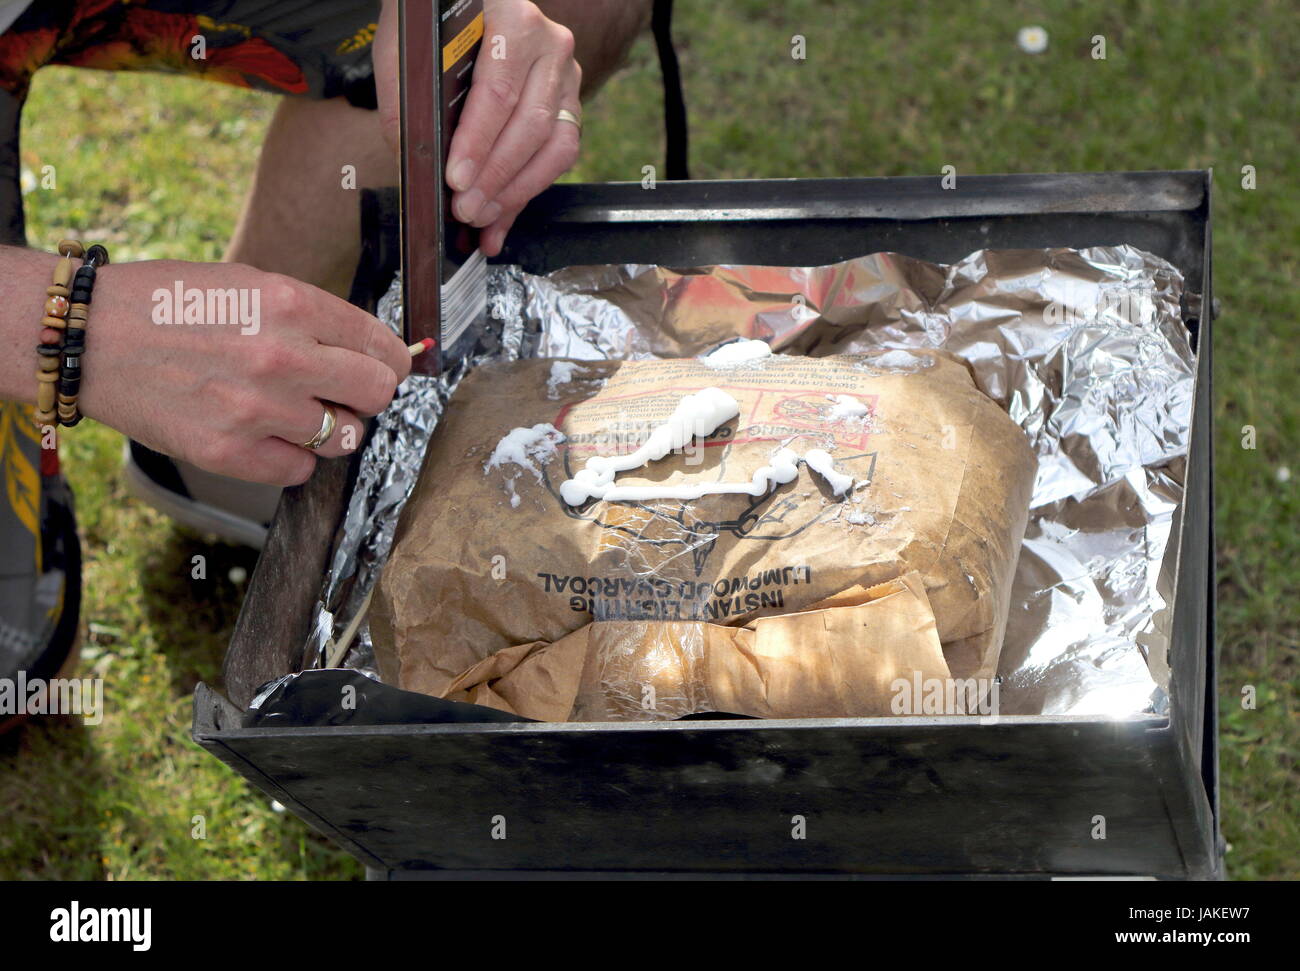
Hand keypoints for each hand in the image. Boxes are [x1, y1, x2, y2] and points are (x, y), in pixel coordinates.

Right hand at [78, 260, 410, 485]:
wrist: (90, 338)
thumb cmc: (168, 305)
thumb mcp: (250, 284)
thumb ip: (311, 317)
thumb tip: (367, 349)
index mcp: (292, 304)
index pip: (382, 346)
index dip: (390, 361)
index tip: (385, 367)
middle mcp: (283, 357)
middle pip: (377, 394)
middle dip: (366, 394)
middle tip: (342, 392)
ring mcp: (258, 409)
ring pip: (343, 438)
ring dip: (328, 429)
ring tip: (294, 412)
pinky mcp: (230, 452)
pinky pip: (299, 471)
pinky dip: (291, 458)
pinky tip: (265, 434)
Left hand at [375, 0, 581, 256]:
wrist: (468, 5)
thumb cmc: (437, 24)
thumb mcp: (410, 49)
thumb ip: (408, 102)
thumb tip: (414, 166)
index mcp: (515, 22)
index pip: (498, 92)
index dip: (478, 142)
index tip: (456, 179)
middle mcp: (551, 48)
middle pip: (531, 126)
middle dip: (496, 178)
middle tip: (465, 209)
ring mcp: (566, 77)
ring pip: (555, 148)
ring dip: (516, 193)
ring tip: (481, 220)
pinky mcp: (568, 105)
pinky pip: (557, 158)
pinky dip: (524, 194)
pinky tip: (500, 221)